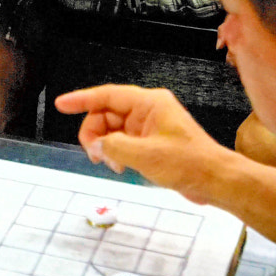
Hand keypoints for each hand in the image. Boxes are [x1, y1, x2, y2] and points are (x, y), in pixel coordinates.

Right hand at [54, 84, 235, 203]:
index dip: (81, 99)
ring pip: (113, 129)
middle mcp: (148, 110)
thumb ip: (115, 147)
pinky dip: (116, 152)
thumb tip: (98, 144)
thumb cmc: (190, 163)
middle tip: (94, 154)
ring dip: (106, 146)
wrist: (214, 180)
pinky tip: (120, 166)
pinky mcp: (151, 141)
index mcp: (149, 102)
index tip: (61, 104)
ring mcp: (149, 125)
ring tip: (110, 163)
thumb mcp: (146, 155)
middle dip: (95, 133)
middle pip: (107, 114)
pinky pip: (123, 140)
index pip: (107, 95)